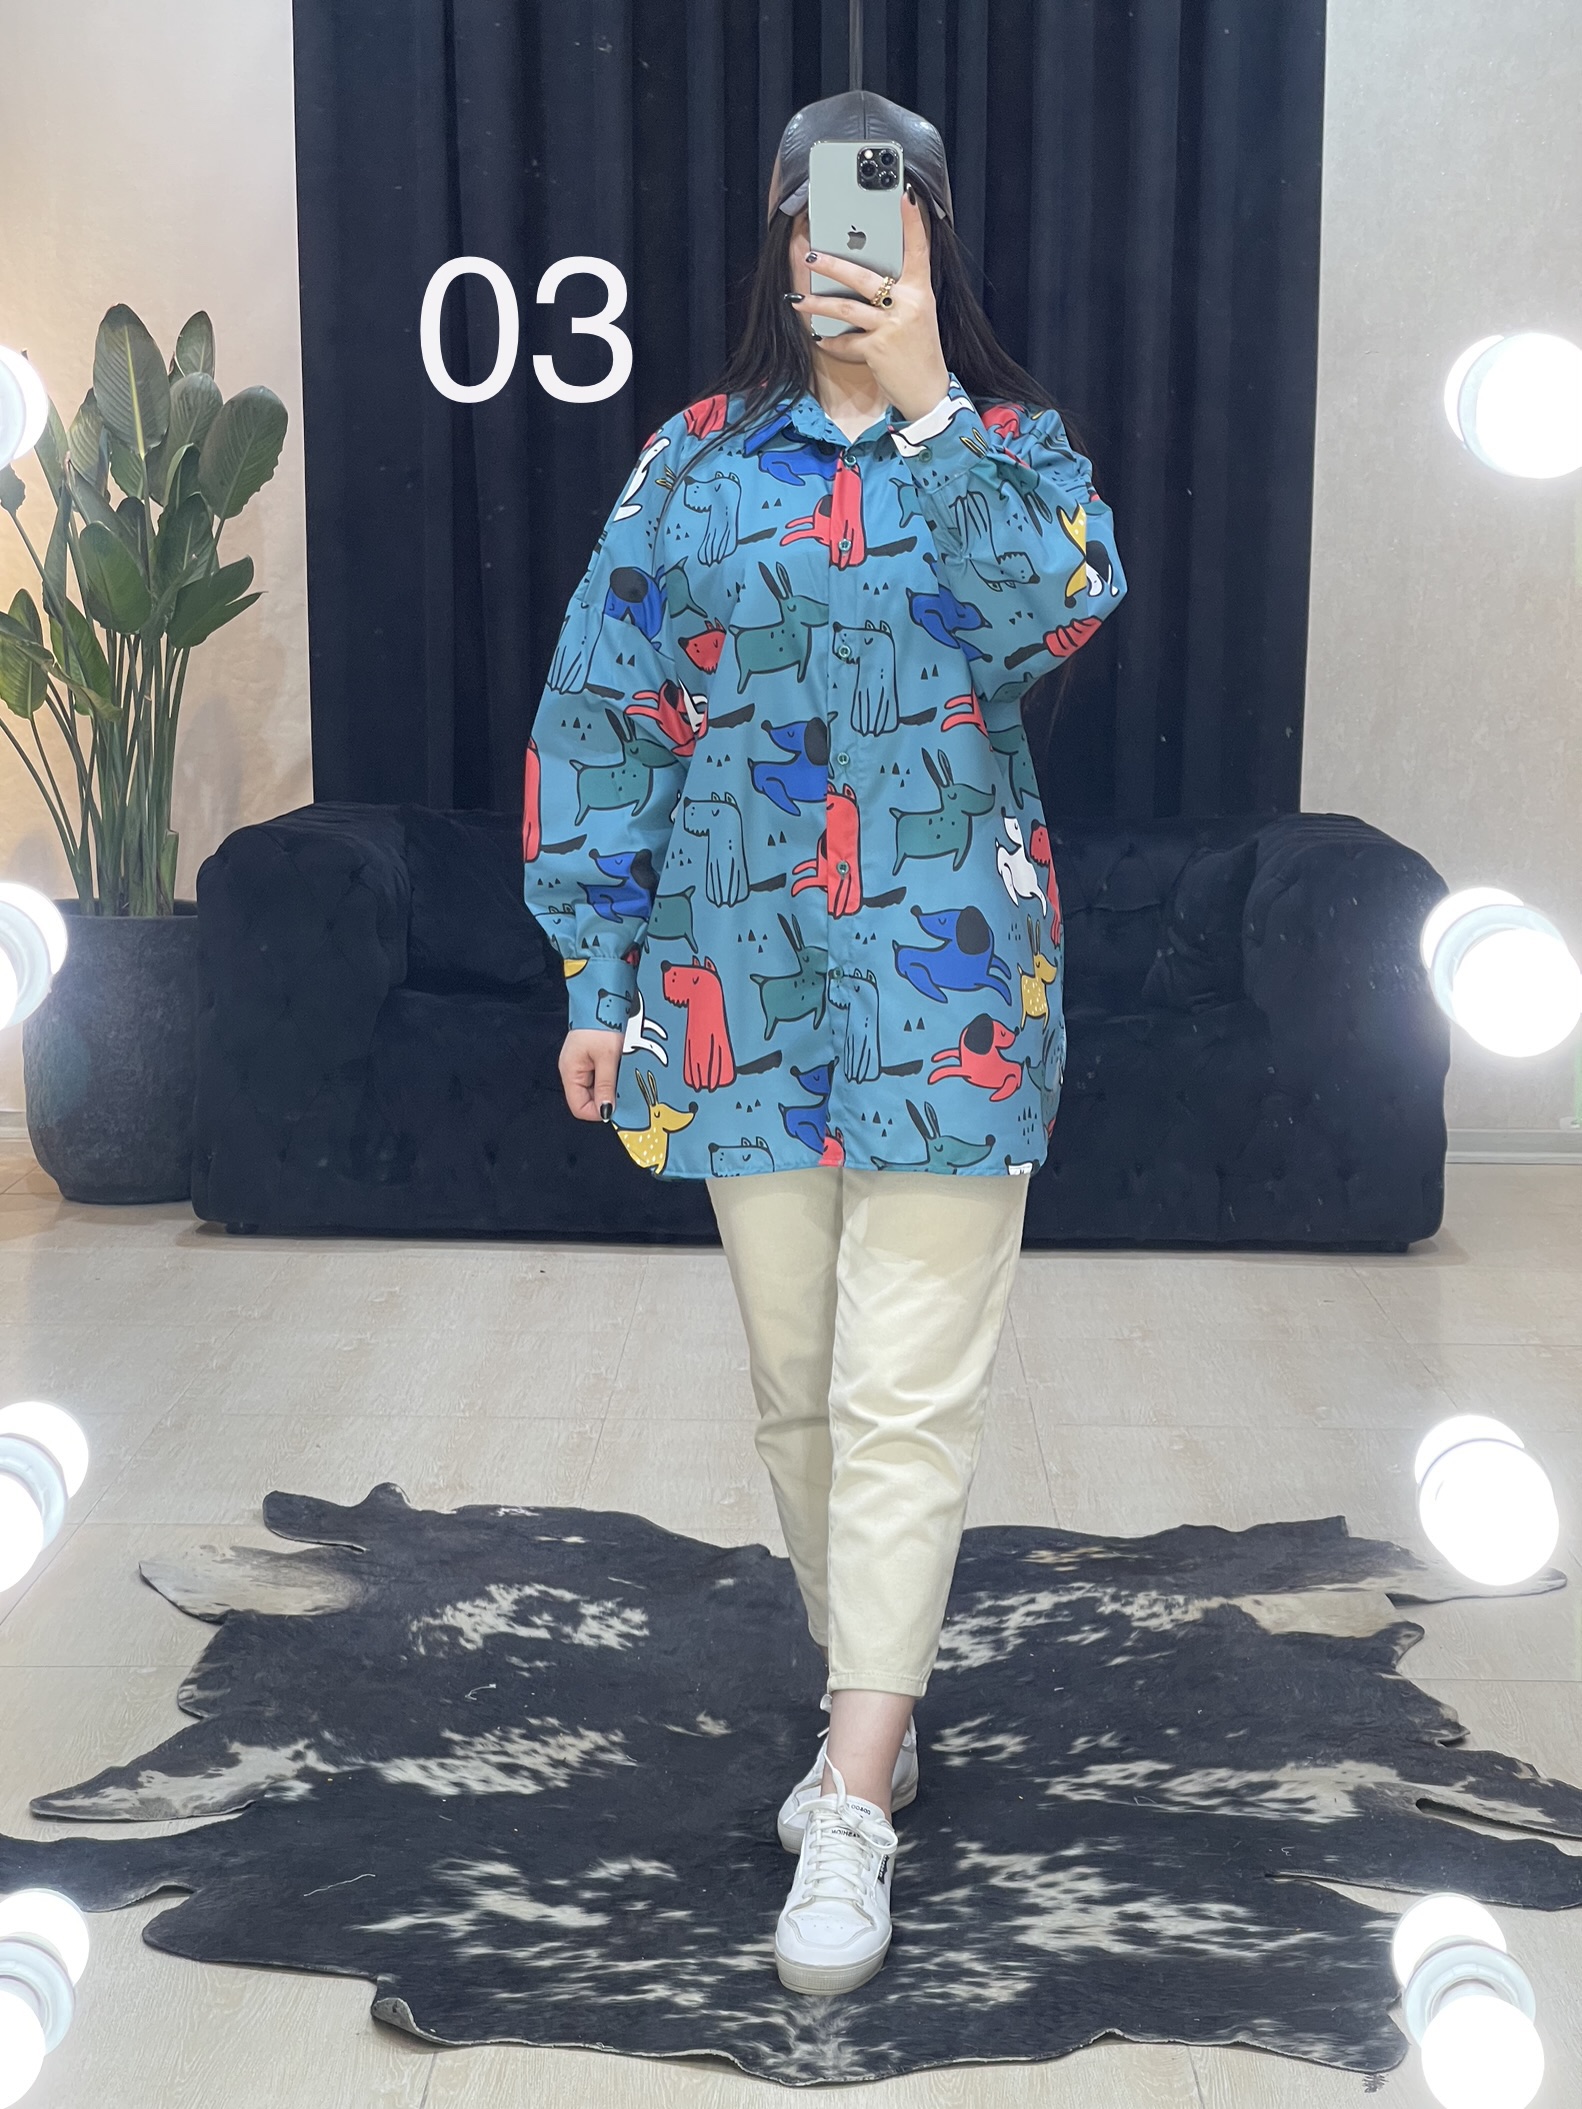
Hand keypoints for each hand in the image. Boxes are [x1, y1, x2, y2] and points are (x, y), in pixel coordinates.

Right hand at [559, 1029, 622, 1122]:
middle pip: (587, 1099)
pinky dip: (610, 1077)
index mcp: (570, 1072)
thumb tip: (605, 1112)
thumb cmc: (602, 1024)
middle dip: (606, 1098)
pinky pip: (599, 1076)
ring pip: (595, 1088)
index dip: (598, 1111)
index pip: (579, 1107)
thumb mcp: (607, 1057)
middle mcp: (572, 1071)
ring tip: (623, 1076)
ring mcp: (580, 1064)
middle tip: (624, 1089)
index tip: (617, 1105)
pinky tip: (620, 1069)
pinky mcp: (589, 1058)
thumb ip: (605, 1086)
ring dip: (610, 1087)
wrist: (603, 998)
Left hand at [792, 188, 949, 422]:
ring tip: (799, 300)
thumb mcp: (917, 316)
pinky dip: (832, 343)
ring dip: (818, 304)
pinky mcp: (878, 349)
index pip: (918, 249)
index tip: (904, 196)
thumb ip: (898, 295)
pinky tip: (822, 340)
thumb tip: (865, 281)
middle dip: (832, 265)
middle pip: (863, 277)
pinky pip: (846, 342)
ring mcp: (891, 326)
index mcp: (920, 291)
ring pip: (846, 308)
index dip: (912, 222)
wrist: (928, 391)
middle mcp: (907, 304)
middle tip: (810, 256)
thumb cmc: (919, 351)